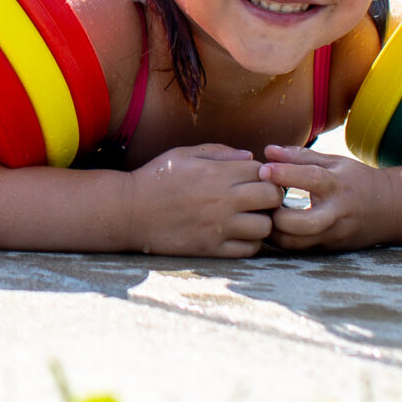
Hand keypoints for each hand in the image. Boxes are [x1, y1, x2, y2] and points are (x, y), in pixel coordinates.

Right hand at [125, 143, 281, 256]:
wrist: (129, 211)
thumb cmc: (156, 178)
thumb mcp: (184, 154)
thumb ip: (220, 152)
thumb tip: (251, 157)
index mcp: (217, 172)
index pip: (263, 170)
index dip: (264, 173)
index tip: (255, 178)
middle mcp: (223, 199)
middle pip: (272, 197)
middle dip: (271, 196)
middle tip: (260, 199)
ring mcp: (219, 226)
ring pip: (265, 226)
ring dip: (263, 222)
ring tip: (250, 218)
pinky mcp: (211, 249)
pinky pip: (248, 250)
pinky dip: (249, 243)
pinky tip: (239, 235)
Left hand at [262, 143, 396, 251]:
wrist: (391, 209)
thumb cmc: (355, 180)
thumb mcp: (333, 162)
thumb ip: (300, 157)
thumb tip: (268, 151)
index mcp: (338, 185)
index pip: (312, 179)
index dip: (285, 174)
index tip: (263, 169)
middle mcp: (337, 213)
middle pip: (305, 223)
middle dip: (278, 216)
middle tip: (260, 202)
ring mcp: (334, 234)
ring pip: (298, 243)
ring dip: (274, 232)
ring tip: (261, 215)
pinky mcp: (330, 249)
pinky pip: (299, 249)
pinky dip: (281, 240)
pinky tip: (270, 227)